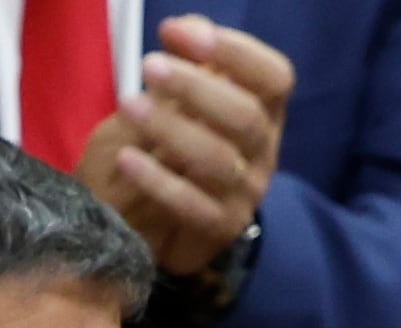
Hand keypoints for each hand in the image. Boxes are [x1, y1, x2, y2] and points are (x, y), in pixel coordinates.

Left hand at [78, 15, 289, 275]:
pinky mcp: (219, 226)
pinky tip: (126, 158)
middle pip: (247, 116)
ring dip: (172, 128)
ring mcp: (244, 191)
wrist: (150, 213)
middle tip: (149, 66)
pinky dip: (158, 180)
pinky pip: (195, 206)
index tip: (180, 34)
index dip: (236, 52)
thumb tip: (185, 28)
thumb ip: (185, 61)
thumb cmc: (162, 140)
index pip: (274, 78)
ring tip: (128, 104)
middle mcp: (261, 149)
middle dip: (196, 87)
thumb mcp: (172, 94)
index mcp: (259, 108)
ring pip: (220, 160)